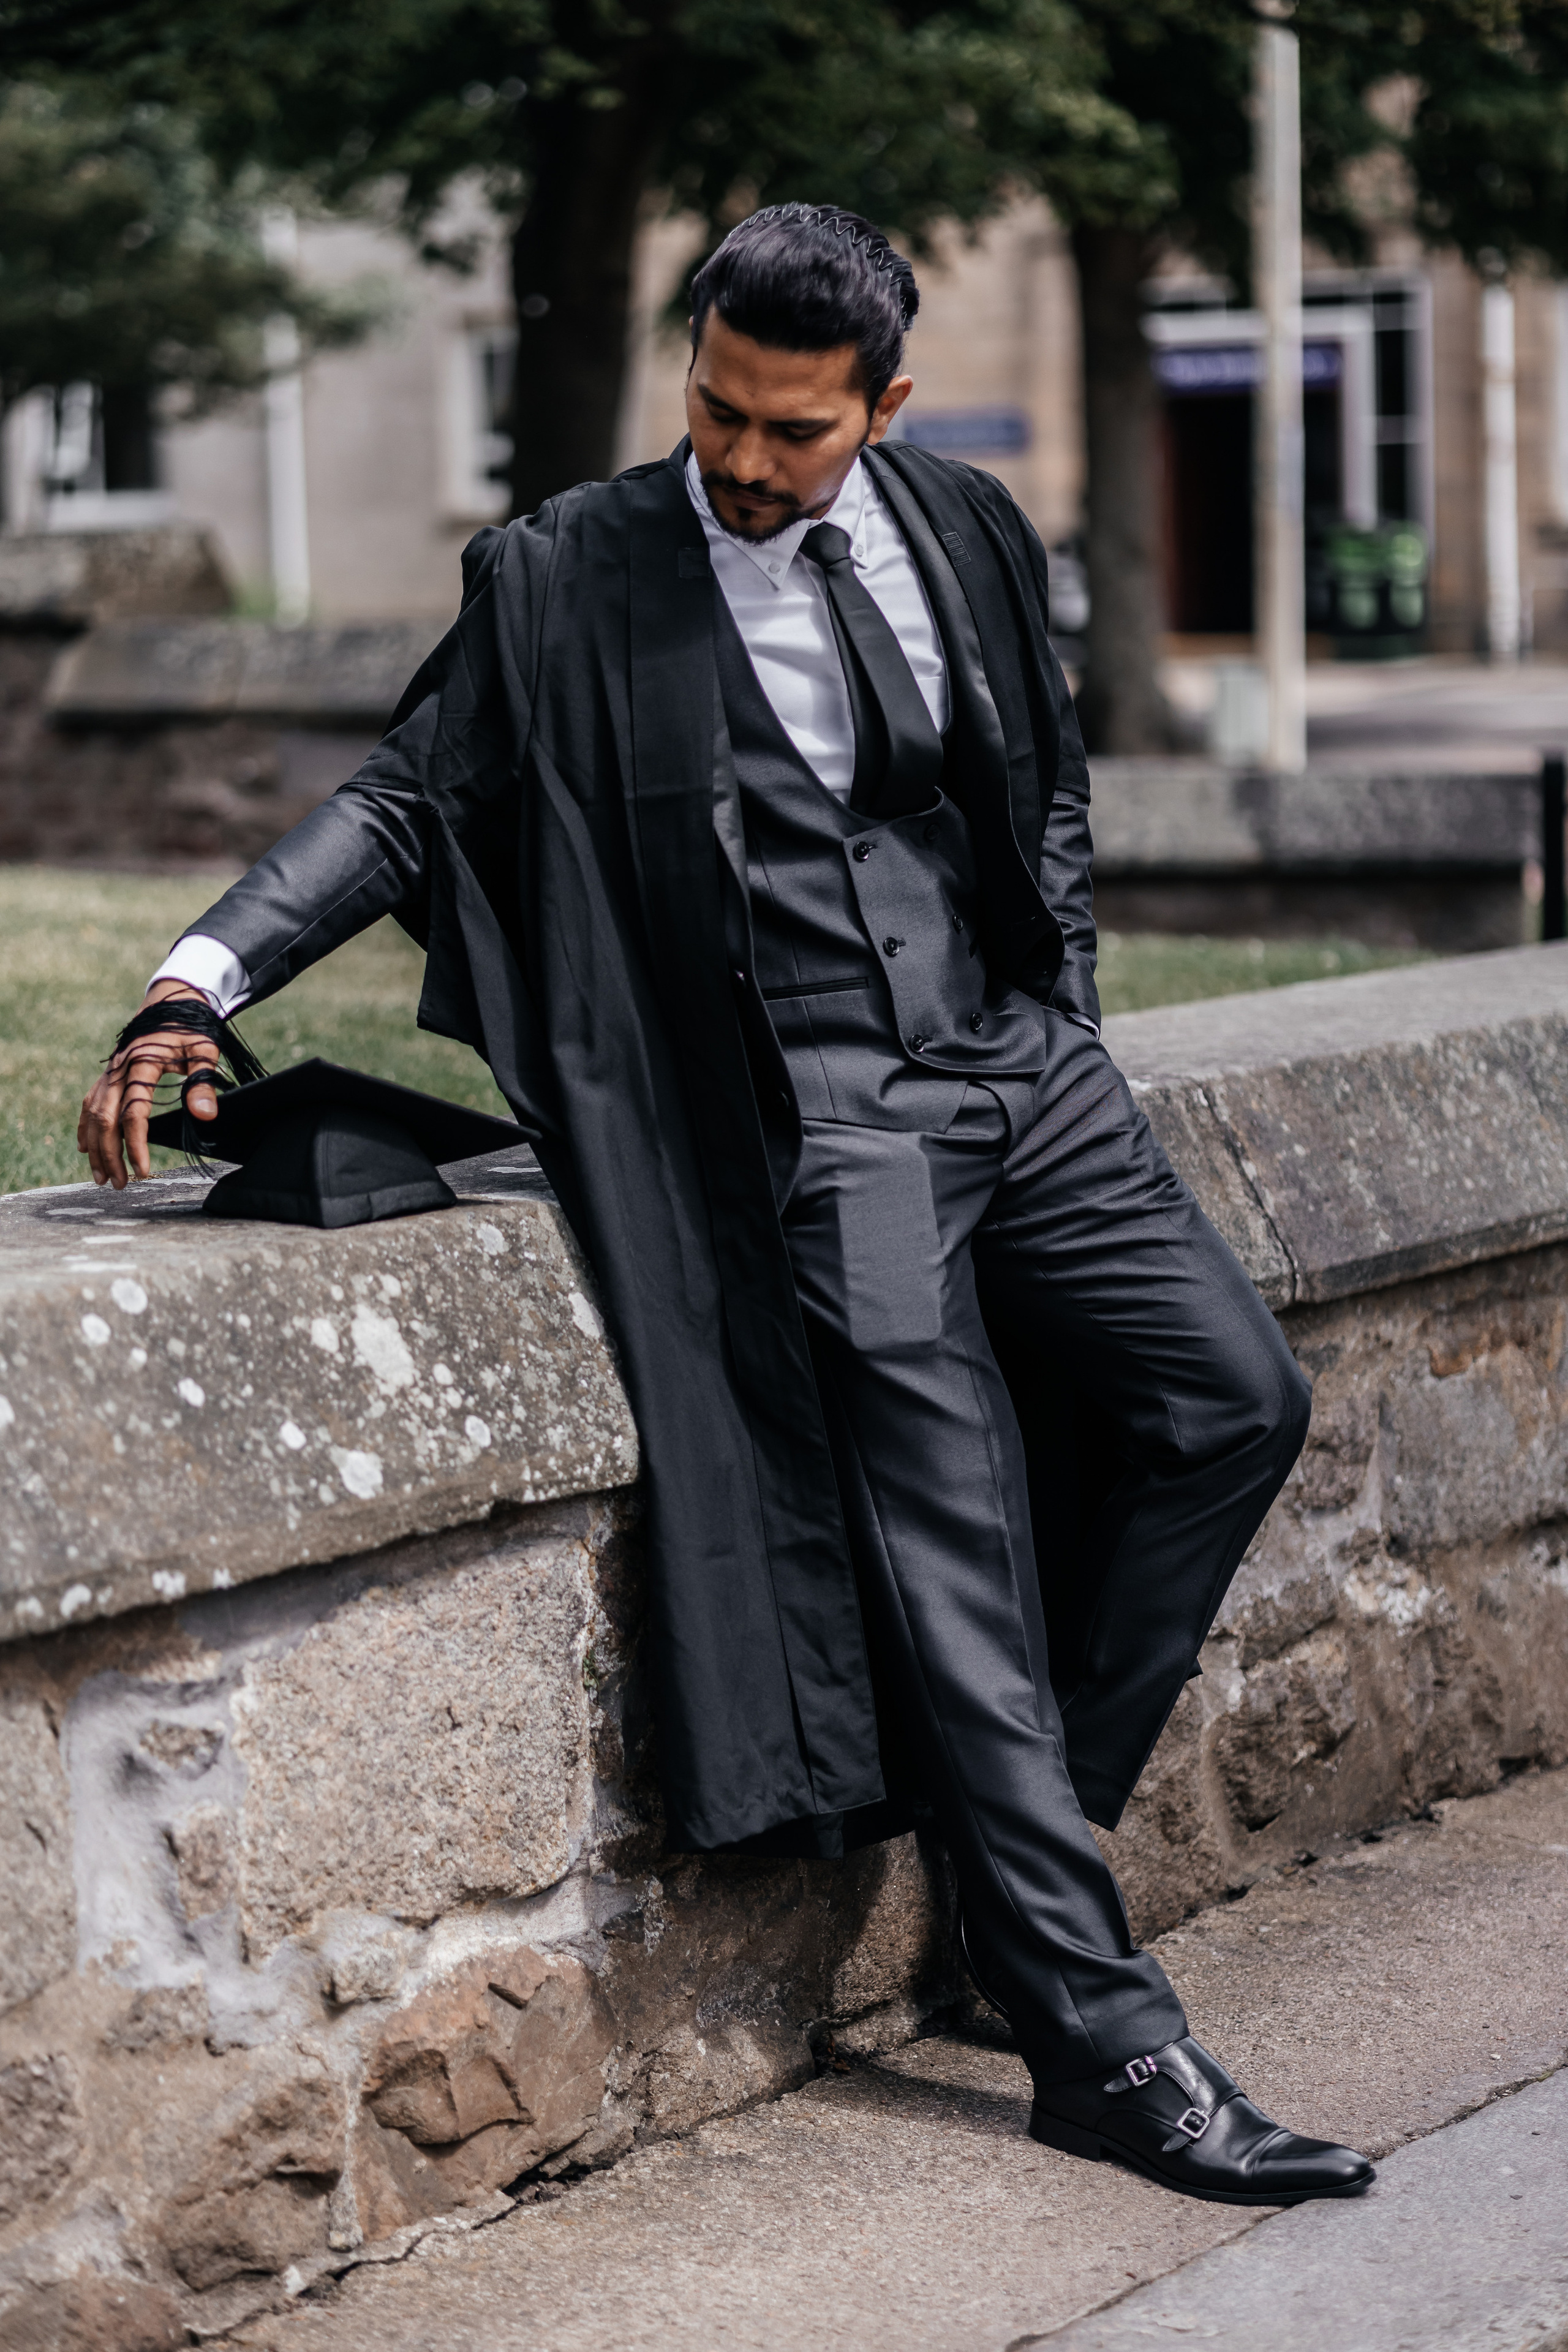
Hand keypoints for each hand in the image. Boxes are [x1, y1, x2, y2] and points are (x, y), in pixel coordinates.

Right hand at [78, 980, 222, 1189]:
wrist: (172, 999)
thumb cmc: (191, 1027)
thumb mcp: (205, 1050)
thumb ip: (203, 1082)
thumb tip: (205, 1115)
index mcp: (143, 1064)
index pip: (133, 1113)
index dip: (136, 1144)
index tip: (143, 1171)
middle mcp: (119, 1069)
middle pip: (105, 1119)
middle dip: (109, 1155)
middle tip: (119, 1184)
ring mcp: (110, 1071)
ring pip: (92, 1114)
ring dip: (94, 1146)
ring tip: (101, 1176)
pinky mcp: (109, 1073)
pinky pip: (90, 1102)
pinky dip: (85, 1126)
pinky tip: (85, 1147)